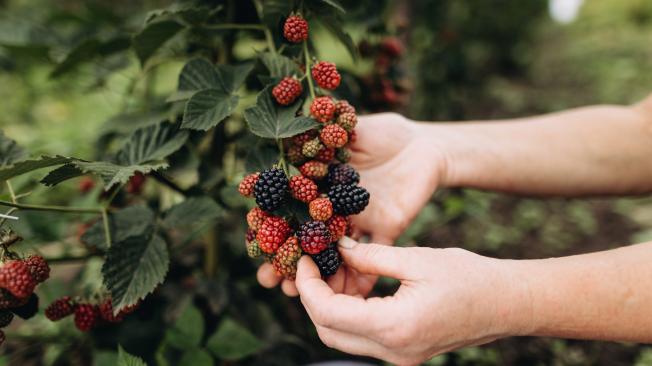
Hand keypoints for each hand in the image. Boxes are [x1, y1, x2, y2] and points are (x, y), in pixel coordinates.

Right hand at [258, 113, 446, 296]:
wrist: (427, 145)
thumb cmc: (386, 132)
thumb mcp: (352, 127)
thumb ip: (325, 134)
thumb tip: (292, 132)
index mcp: (322, 184)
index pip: (290, 208)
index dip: (271, 226)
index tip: (253, 243)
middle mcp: (336, 208)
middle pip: (306, 237)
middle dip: (286, 260)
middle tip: (268, 280)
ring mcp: (359, 222)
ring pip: (335, 254)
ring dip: (318, 274)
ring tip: (298, 293)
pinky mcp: (387, 231)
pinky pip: (375, 257)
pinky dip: (364, 276)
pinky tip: (350, 293)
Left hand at [295, 238, 530, 364]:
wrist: (507, 304)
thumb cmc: (469, 277)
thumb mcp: (416, 259)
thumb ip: (371, 256)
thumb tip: (338, 248)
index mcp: (394, 327)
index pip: (328, 313)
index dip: (308, 286)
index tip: (303, 260)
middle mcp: (393, 351)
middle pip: (329, 332)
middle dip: (313, 298)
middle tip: (315, 265)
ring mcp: (399, 357)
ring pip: (343, 339)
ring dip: (330, 307)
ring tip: (336, 271)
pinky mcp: (405, 354)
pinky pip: (363, 338)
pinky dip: (351, 315)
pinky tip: (356, 286)